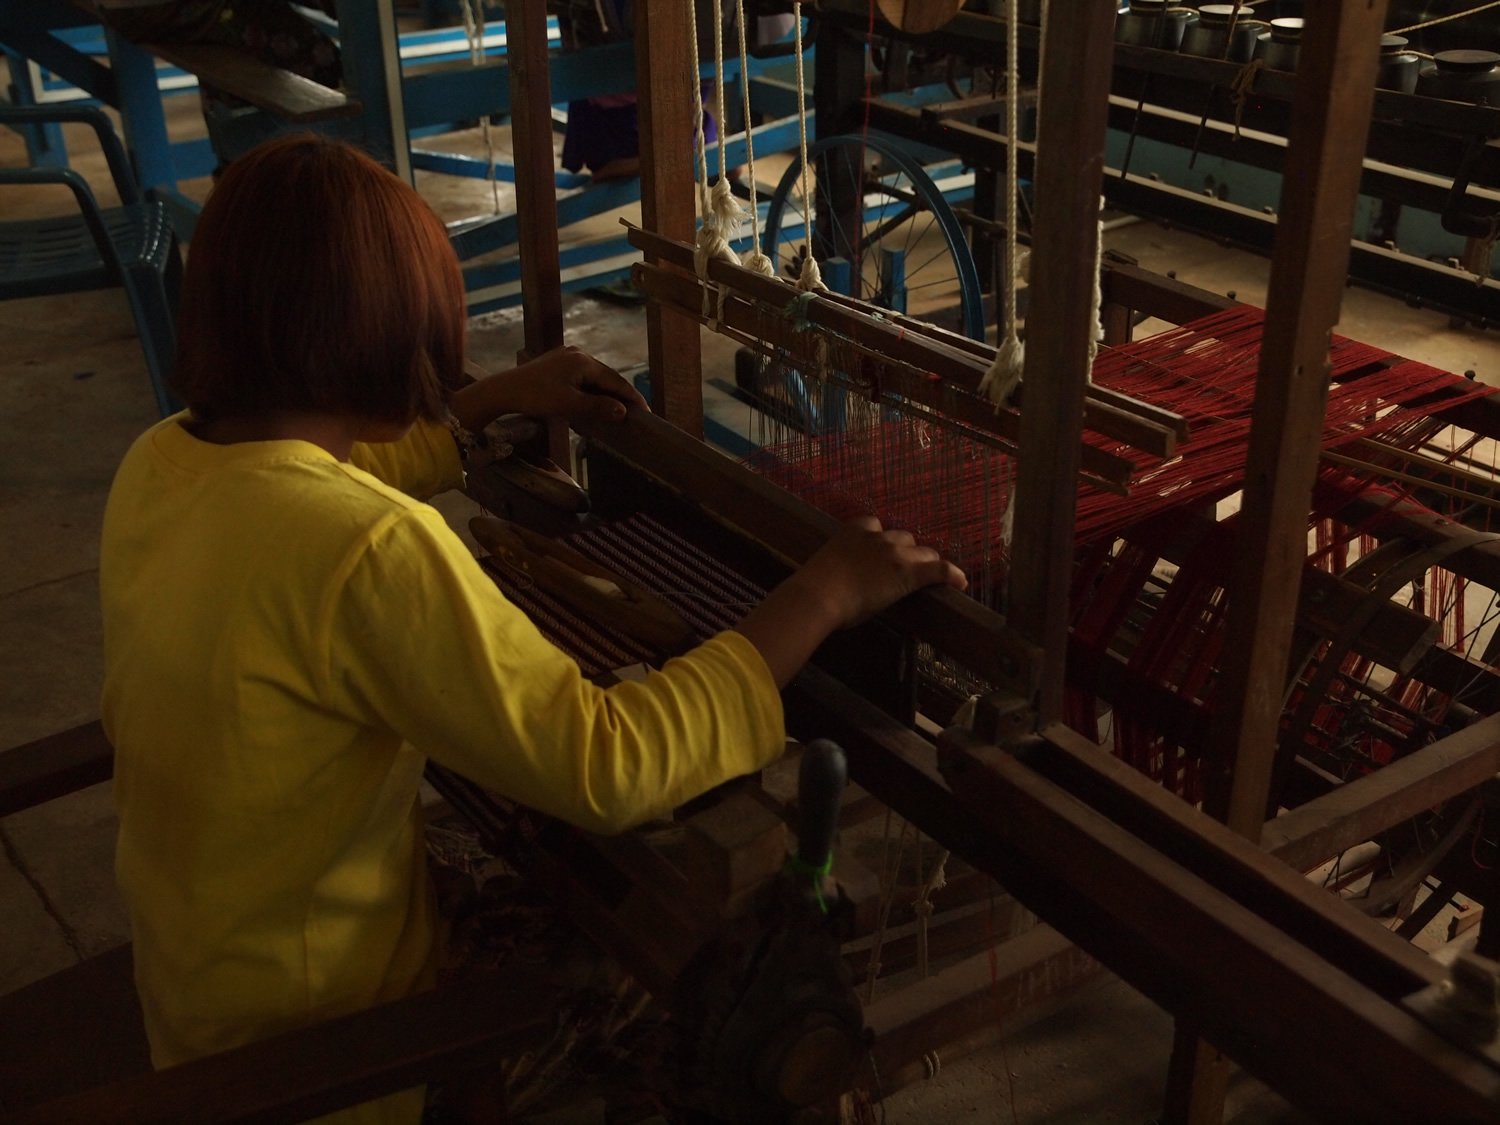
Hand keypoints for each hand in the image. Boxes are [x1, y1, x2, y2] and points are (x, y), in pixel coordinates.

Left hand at [449, 346, 646, 432]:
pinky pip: (582, 379)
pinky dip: (591, 393)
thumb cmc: (535, 397)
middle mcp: (577, 354)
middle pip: (606, 378)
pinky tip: (593, 404)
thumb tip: (623, 412)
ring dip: (604, 396)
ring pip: (594, 379)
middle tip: (635, 415)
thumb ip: (597, 408)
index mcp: (583, 361)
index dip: (632, 397)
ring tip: (617, 412)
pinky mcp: (557, 365)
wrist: (503, 391)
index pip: (616, 380)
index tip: (646, 412)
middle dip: (620, 396)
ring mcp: (566, 358)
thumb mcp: (569, 405)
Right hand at [735, 516, 966, 687]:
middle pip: (904, 537)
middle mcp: (877, 536)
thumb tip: (809, 596)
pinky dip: (951, 574)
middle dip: (907, 551)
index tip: (881, 551)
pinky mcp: (909, 572)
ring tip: (931, 577)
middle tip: (906, 569)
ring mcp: (895, 552)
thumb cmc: (810, 590)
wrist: (819, 595)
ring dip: (925, 562)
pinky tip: (961, 582)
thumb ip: (826, 574)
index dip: (882, 540)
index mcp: (853, 531)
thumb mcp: (818, 573)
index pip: (875, 526)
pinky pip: (938, 569)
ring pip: (923, 551)